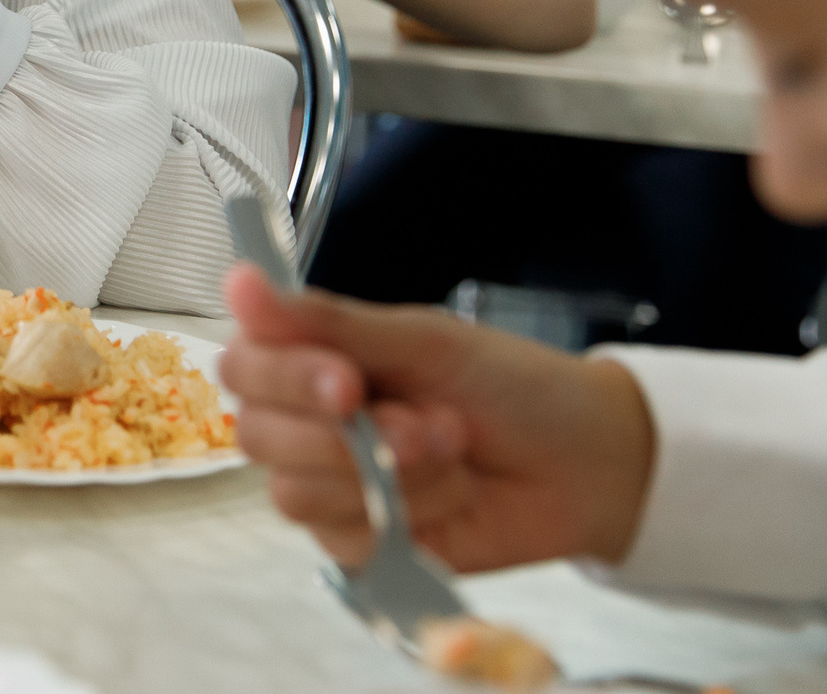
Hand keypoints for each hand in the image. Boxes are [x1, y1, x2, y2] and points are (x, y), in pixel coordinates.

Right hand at [219, 265, 654, 571]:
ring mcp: (329, 485)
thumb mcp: (423, 342)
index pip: (242, 365)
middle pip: (256, 435)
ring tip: (452, 448)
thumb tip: (240, 282)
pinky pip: (342, 540)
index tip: (348, 381)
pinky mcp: (360, 544)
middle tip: (426, 422)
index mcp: (311, 358)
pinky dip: (405, 514)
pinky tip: (452, 492)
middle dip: (343, 436)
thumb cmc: (510, 387)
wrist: (586, 463)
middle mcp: (306, 421)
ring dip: (387, 473)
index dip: (284, 378)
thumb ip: (328, 322)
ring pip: (295, 493)